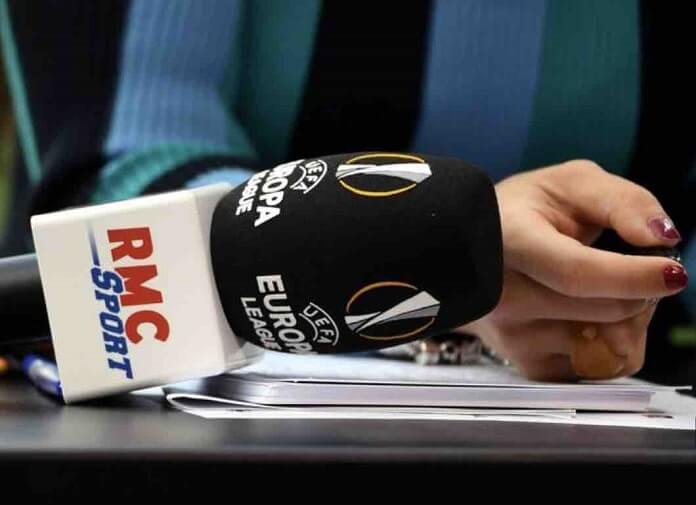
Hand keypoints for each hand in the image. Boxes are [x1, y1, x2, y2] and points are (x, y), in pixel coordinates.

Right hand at [461, 160, 687, 380]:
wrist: (469, 253)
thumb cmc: (521, 214)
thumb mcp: (568, 183)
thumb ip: (622, 200)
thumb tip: (662, 237)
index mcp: (511, 243)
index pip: (576, 273)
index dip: (632, 277)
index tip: (673, 274)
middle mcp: (505, 297)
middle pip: (607, 312)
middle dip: (643, 291)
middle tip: (636, 269)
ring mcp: (514, 337)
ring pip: (612, 346)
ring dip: (630, 319)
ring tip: (605, 291)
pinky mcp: (528, 365)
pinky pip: (602, 367)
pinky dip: (613, 343)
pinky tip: (589, 315)